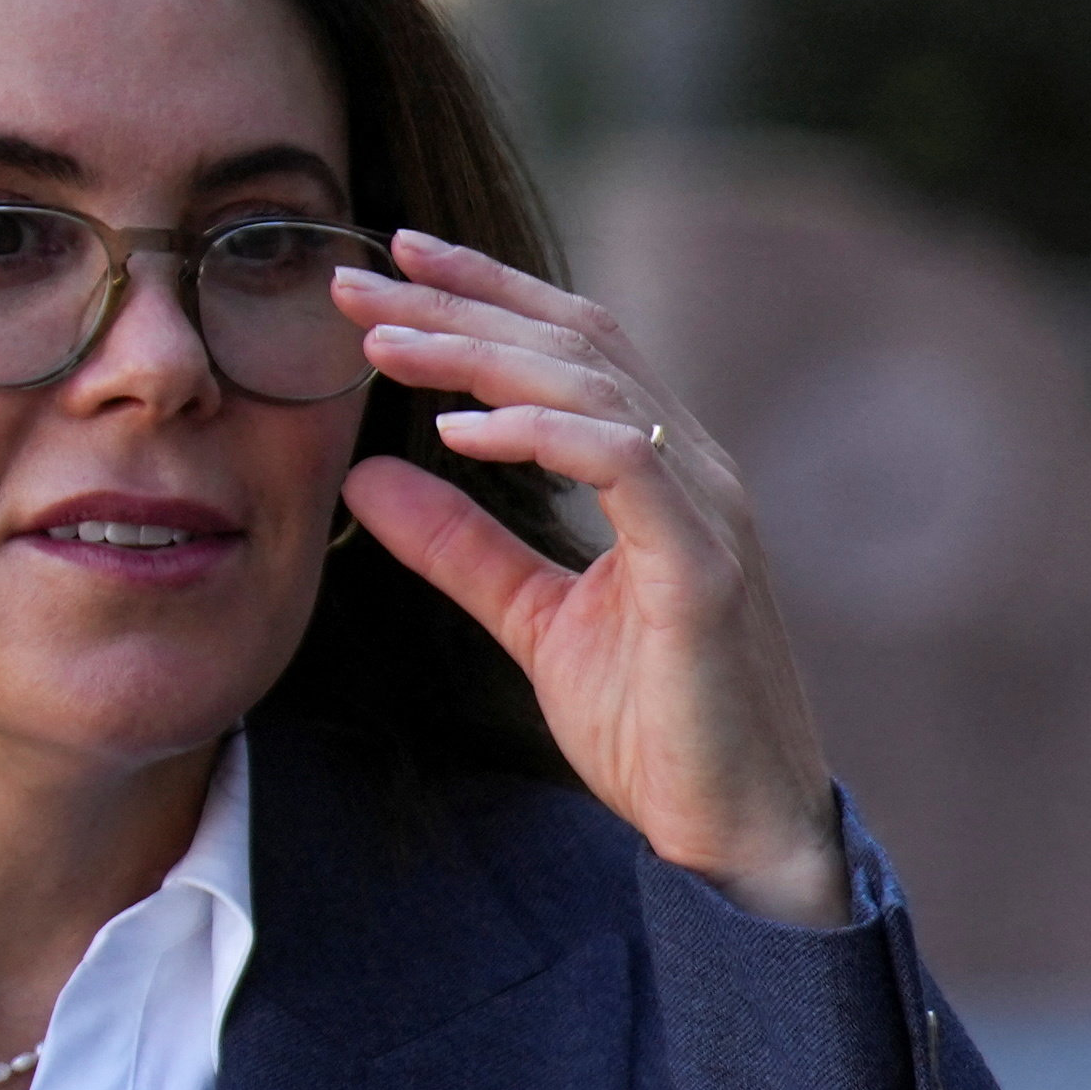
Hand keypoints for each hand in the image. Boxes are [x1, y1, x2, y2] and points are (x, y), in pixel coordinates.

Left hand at [338, 232, 855, 926]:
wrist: (738, 828)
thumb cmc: (658, 728)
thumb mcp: (534, 620)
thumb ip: (461, 546)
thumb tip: (366, 477)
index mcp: (663, 474)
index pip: (576, 346)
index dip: (488, 292)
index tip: (393, 261)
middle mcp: (695, 472)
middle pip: (577, 343)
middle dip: (460, 303)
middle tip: (353, 286)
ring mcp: (706, 514)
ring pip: (593, 387)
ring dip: (478, 355)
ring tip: (383, 347)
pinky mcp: (700, 570)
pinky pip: (620, 465)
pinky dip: (540, 433)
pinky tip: (458, 433)